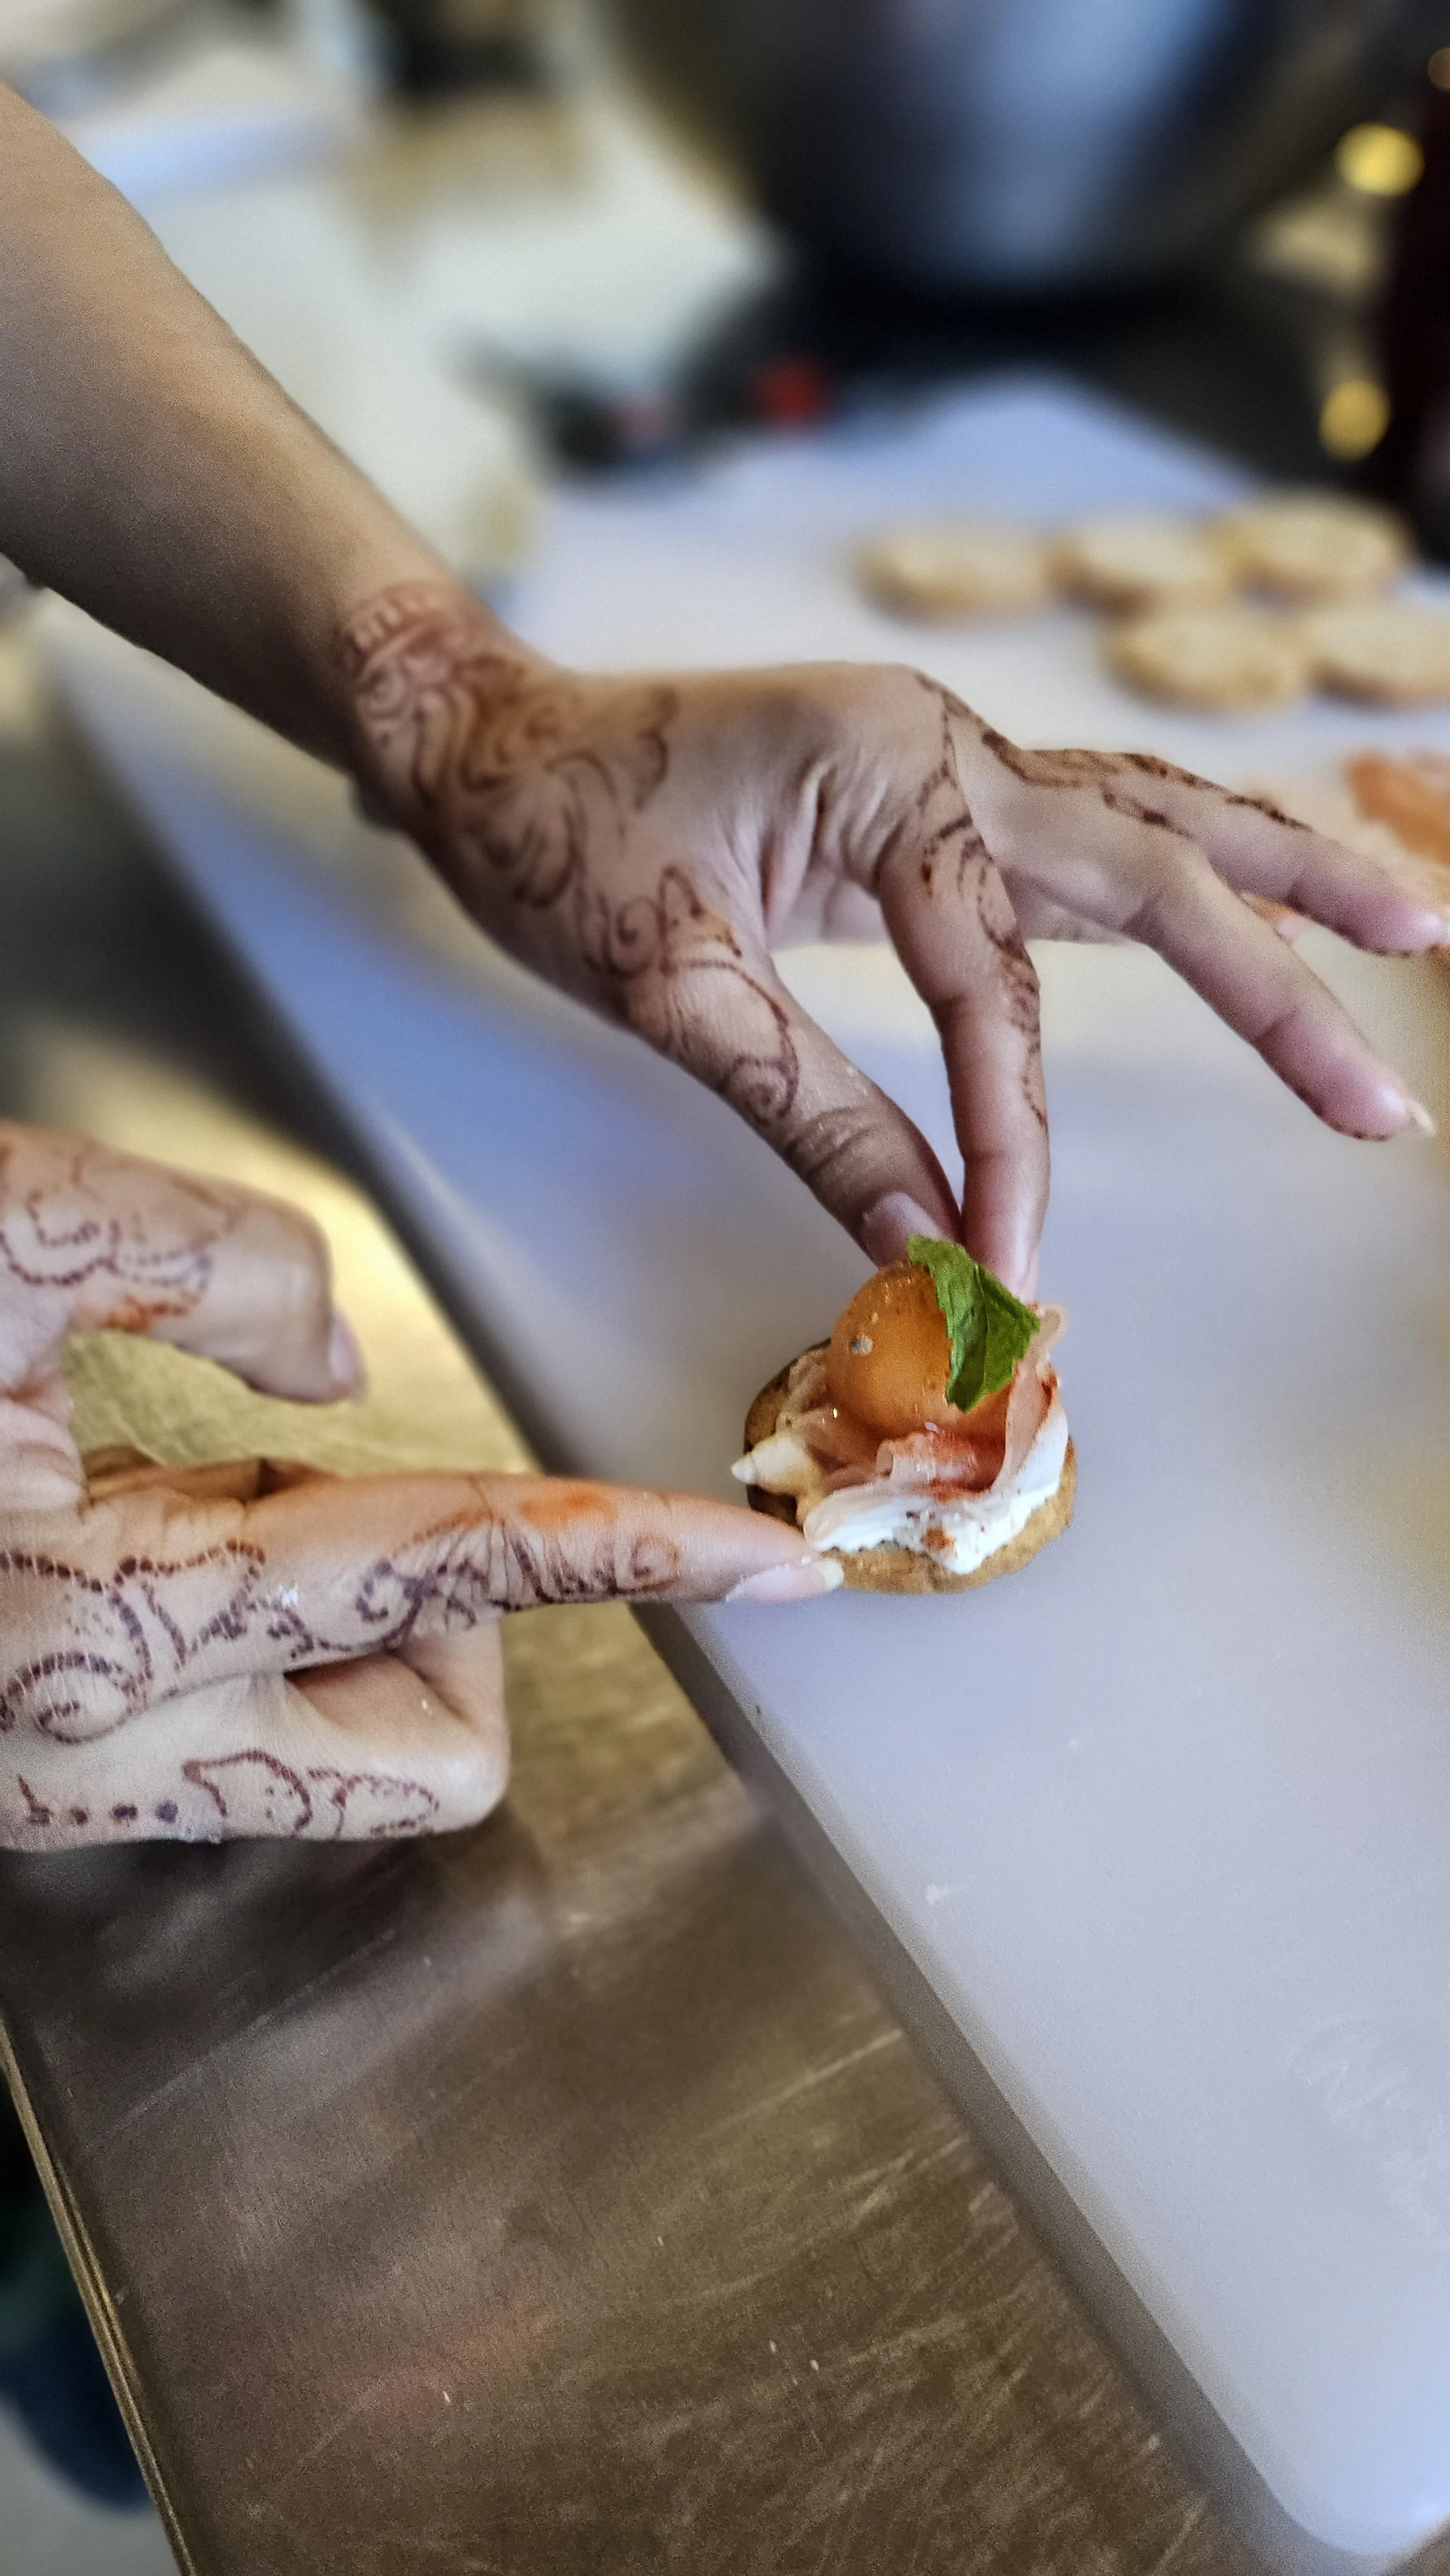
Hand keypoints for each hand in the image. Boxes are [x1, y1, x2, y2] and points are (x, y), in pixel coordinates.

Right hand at [0, 1124, 831, 1851]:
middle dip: (446, 1625)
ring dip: (331, 1610)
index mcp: (88, 1621)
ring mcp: (57, 1787)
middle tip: (320, 1487)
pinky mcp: (34, 1774)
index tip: (776, 1558)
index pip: (451, 1565)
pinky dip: (243, 1615)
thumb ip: (204, 1259)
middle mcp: (85, 1749)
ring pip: (332, 1744)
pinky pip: (233, 1720)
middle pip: (431, 1755)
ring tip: (184, 1489)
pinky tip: (135, 1518)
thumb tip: (334, 1354)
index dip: (637, 1549)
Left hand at [342, 584, 1449, 1295]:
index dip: (1013, 1137)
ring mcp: (951, 759)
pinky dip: (1190, 867)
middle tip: (1380, 1099)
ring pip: (1155, 821)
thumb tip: (927, 1245)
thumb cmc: (550, 838)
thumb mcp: (669, 989)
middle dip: (1279, 988)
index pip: (998, 989)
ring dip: (1282, 885)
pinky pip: (1093, 828)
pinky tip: (1261, 900)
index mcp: (888, 779)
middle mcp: (947, 748)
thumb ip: (812, 1115)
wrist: (480, 738)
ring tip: (1411, 930)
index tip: (1008, 1258)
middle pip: (1157, 870)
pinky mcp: (935, 794)